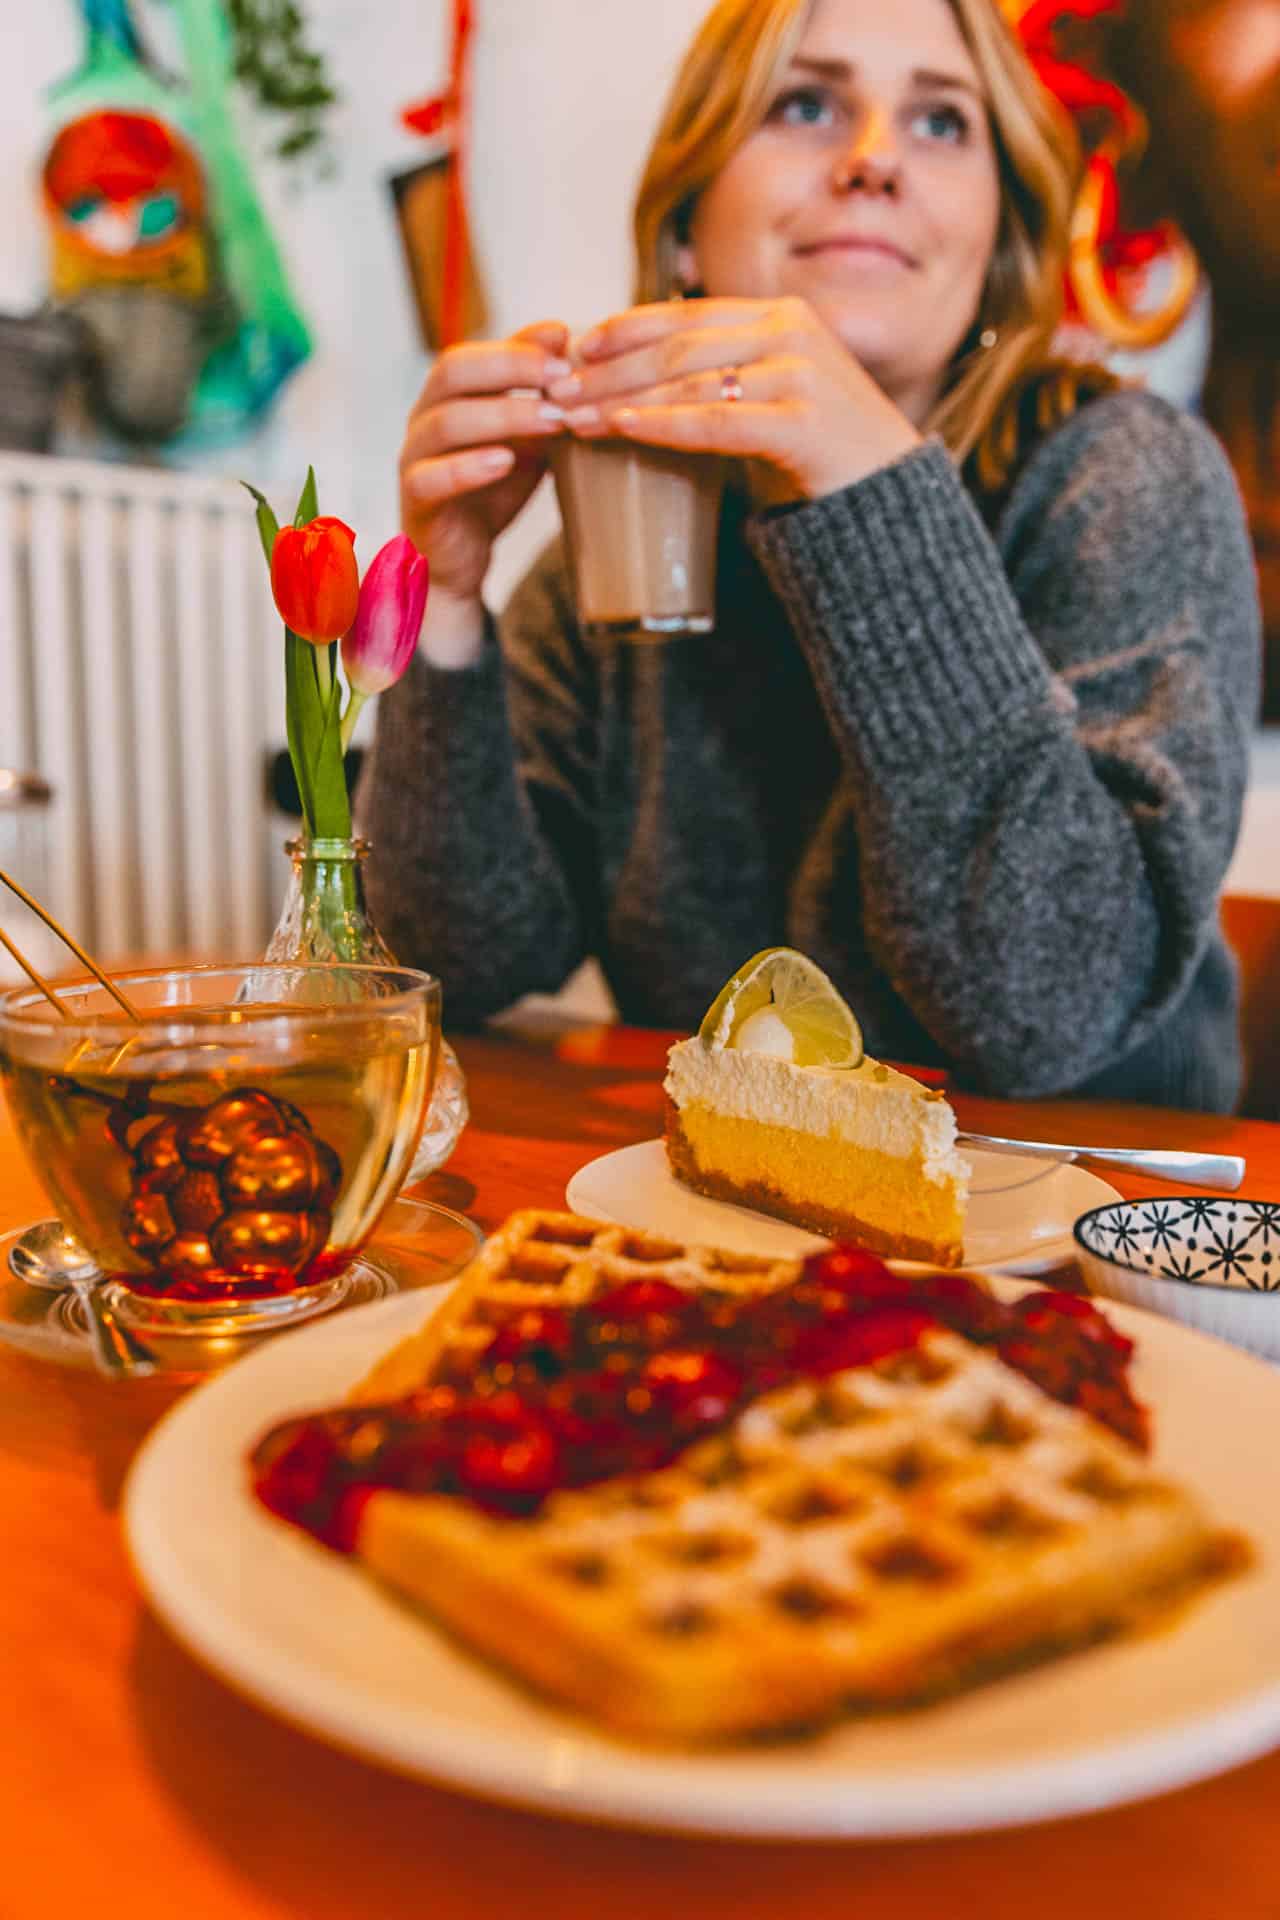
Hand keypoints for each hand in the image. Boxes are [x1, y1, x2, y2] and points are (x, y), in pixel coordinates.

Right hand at [399, 319, 570, 605]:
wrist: (462, 557)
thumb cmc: (494, 489)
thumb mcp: (526, 439)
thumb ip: (541, 401)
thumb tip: (574, 351)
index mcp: (447, 396)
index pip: (474, 350)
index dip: (517, 343)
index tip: (563, 339)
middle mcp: (424, 417)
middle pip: (452, 370)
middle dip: (510, 367)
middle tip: (561, 377)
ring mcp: (414, 458)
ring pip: (445, 422)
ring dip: (503, 415)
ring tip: (551, 420)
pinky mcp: (416, 501)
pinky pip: (432, 477)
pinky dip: (469, 467)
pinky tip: (506, 461)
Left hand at [546, 297, 920, 505]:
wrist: (890, 502)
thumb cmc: (820, 458)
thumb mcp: (769, 399)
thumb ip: (721, 380)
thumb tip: (640, 386)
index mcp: (780, 316)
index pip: (685, 313)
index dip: (624, 328)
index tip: (572, 349)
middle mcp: (791, 330)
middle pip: (677, 344)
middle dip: (608, 368)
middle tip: (554, 391)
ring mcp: (801, 372)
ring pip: (688, 378)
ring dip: (620, 397)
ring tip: (571, 417)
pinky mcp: (803, 421)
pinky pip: (716, 420)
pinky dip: (663, 423)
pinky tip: (620, 429)